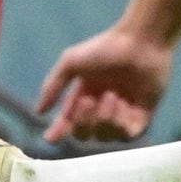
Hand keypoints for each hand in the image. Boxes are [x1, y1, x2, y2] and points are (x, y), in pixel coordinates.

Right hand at [37, 25, 175, 142]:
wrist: (140, 44)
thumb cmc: (104, 49)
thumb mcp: (71, 63)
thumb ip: (53, 86)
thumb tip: (38, 112)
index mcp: (84, 96)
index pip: (68, 122)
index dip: (59, 132)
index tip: (52, 138)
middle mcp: (102, 109)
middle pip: (85, 134)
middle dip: (83, 122)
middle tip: (89, 100)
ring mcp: (123, 114)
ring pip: (106, 137)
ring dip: (104, 119)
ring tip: (112, 95)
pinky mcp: (142, 117)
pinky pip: (127, 136)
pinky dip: (121, 124)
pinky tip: (123, 104)